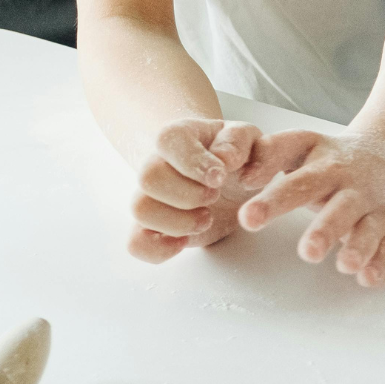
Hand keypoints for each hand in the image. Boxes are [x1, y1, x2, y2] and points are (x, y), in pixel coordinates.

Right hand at [126, 117, 261, 263]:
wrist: (229, 177)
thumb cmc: (236, 154)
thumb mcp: (249, 138)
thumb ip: (240, 142)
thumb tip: (225, 160)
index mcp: (180, 135)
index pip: (168, 140)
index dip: (193, 162)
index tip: (220, 178)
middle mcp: (158, 163)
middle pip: (148, 177)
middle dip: (187, 194)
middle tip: (216, 196)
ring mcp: (151, 196)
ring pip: (139, 208)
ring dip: (177, 222)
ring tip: (207, 218)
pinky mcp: (152, 226)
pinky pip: (135, 242)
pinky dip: (159, 248)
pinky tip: (185, 241)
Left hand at [237, 130, 384, 286]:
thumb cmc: (333, 160)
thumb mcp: (303, 146)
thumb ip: (270, 154)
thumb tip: (243, 176)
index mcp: (327, 167)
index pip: (299, 182)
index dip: (274, 200)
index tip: (247, 218)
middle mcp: (353, 187)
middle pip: (341, 207)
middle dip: (326, 230)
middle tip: (308, 252)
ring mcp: (376, 207)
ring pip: (370, 228)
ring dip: (360, 247)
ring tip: (345, 265)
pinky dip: (383, 264)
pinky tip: (369, 278)